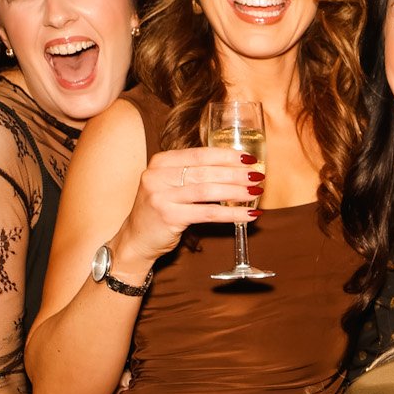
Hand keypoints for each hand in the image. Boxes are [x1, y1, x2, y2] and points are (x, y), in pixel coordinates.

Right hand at [118, 147, 262, 265]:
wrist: (136, 240)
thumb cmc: (160, 210)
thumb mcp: (170, 184)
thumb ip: (193, 173)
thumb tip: (236, 168)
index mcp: (160, 162)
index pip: (200, 154)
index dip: (227, 155)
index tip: (249, 158)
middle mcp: (157, 176)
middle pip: (206, 171)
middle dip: (236, 173)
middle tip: (258, 175)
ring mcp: (160, 196)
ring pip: (208, 191)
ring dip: (237, 192)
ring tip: (256, 192)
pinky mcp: (168, 217)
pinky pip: (208, 213)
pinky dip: (231, 213)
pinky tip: (249, 214)